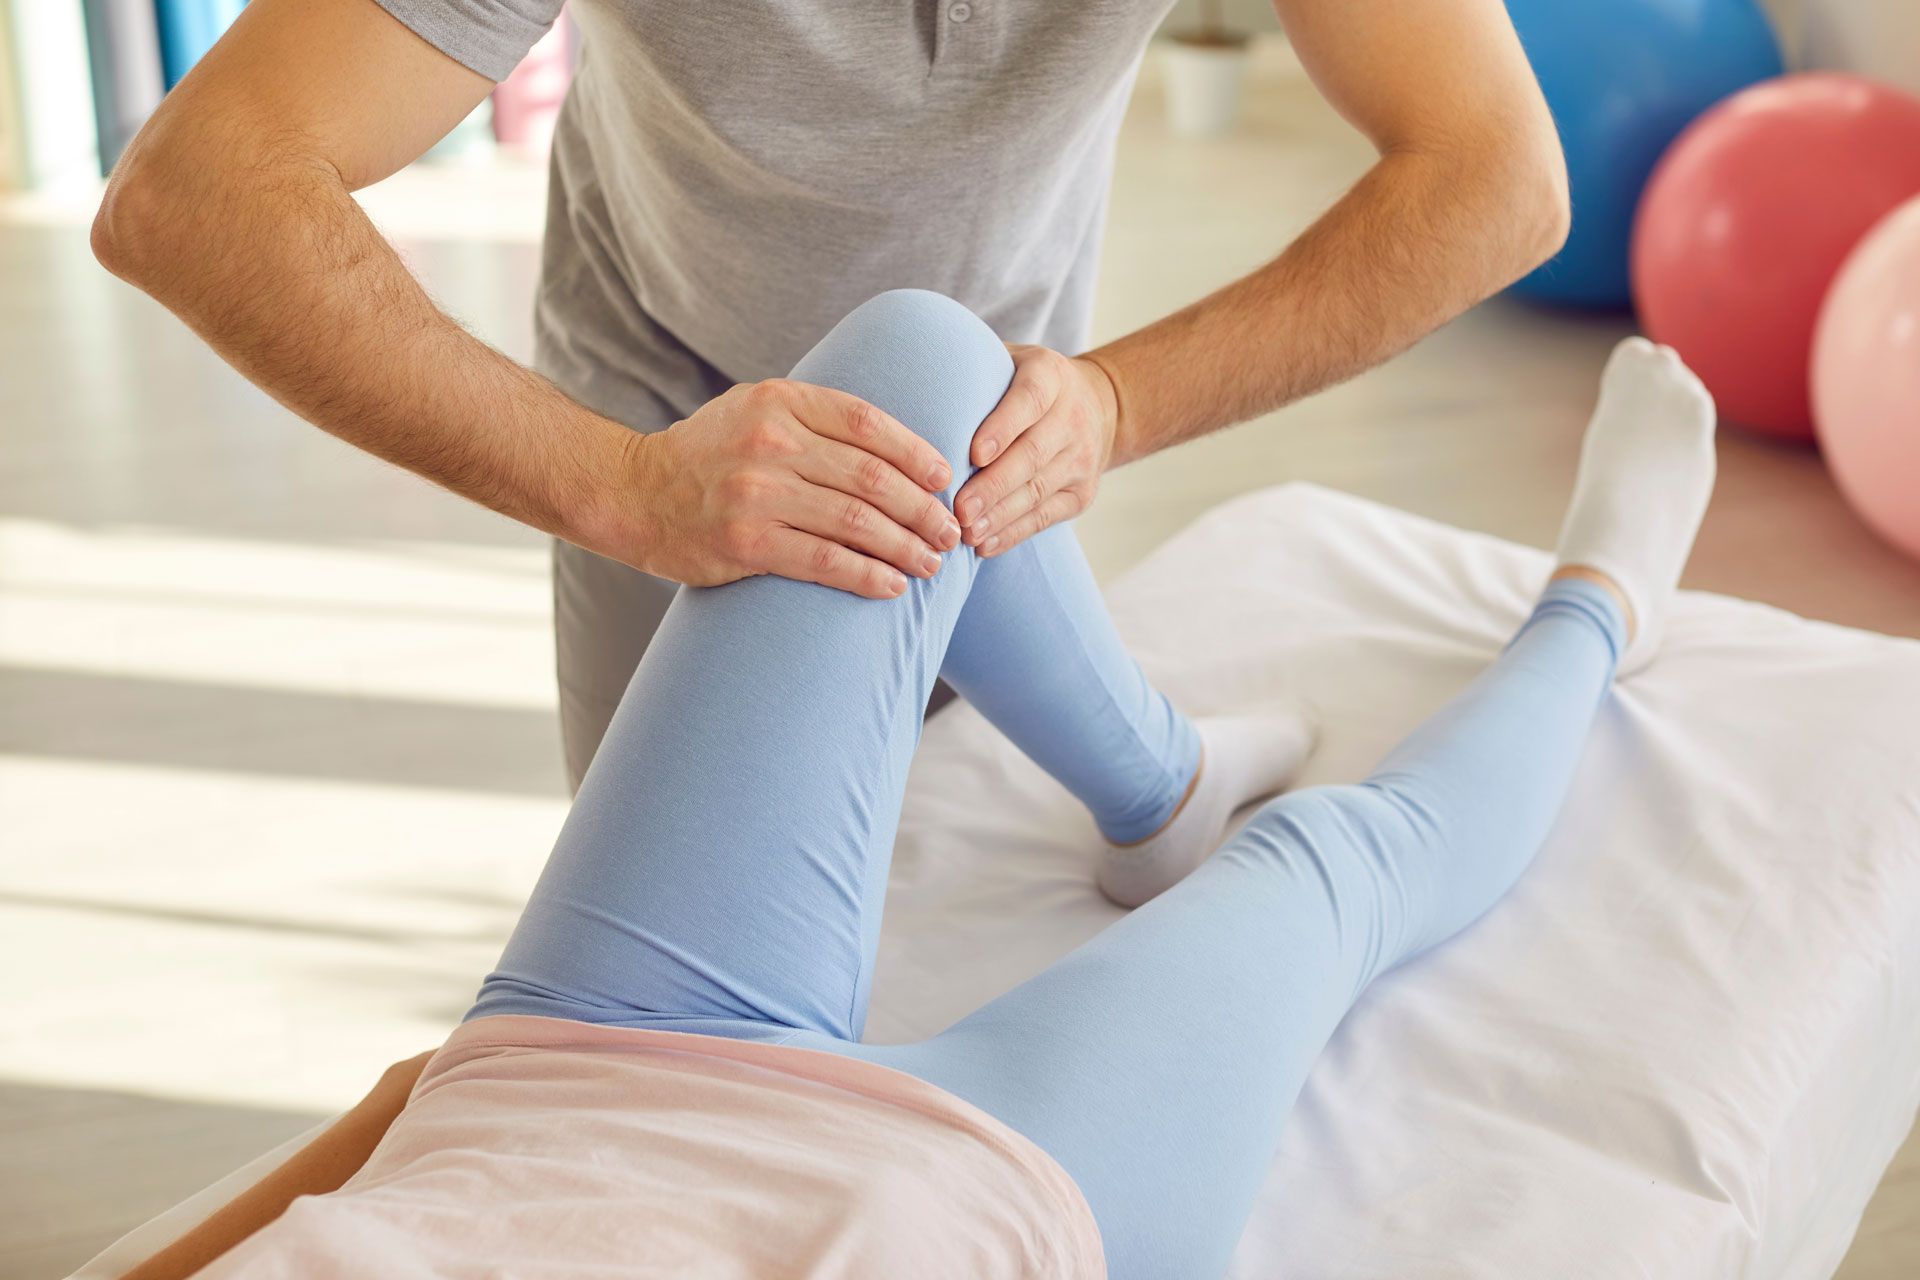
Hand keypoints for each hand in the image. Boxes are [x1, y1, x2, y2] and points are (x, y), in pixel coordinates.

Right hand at [620, 379, 961, 598]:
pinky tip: (892, 586)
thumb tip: (898, 448)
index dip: (915, 453)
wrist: (633, 494)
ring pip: (856, 522)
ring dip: (905, 547)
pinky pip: (824, 561)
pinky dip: (866, 575)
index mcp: (780, 402)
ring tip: (931, 564)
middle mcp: (770, 443)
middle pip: (871, 477)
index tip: (944, 478)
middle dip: (922, 509)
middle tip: (949, 532)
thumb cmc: (709, 454)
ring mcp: (757, 494)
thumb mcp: (755, 410)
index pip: (868, 422)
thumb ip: (815, 418)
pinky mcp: (746, 544)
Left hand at [953, 346, 1119, 556]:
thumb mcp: (1007, 362)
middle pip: (1032, 455)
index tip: (974, 454)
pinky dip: (1013, 533)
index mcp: (1050, 376)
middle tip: (959, 509)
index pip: (1029, 400)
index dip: (1002, 428)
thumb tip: (910, 376)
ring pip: (1037, 491)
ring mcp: (1081, 459)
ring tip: (966, 532)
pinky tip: (985, 544)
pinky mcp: (1082, 494)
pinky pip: (1046, 517)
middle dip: (993, 486)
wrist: (1099, 407)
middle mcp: (1072, 417)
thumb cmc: (1025, 386)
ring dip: (999, 516)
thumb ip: (971, 368)